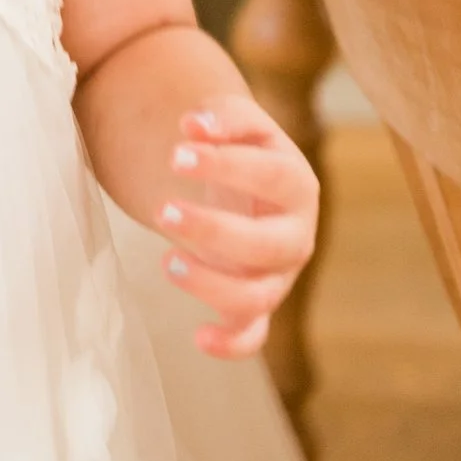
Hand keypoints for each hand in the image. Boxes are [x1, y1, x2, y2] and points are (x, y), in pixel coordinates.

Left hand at [154, 96, 319, 359]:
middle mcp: (296, 235)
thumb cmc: (241, 149)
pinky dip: (232, 344)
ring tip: (165, 260)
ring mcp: (278, 274)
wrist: (246, 184)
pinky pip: (253, 336)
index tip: (176, 154)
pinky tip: (198, 337)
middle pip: (268, 244)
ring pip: (258, 295)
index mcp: (298, 184)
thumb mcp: (236, 122)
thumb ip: (220, 116)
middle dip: (214, 230)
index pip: (272, 176)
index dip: (225, 165)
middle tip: (162, 211)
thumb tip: (194, 126)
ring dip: (212, 284)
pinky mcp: (257, 303)